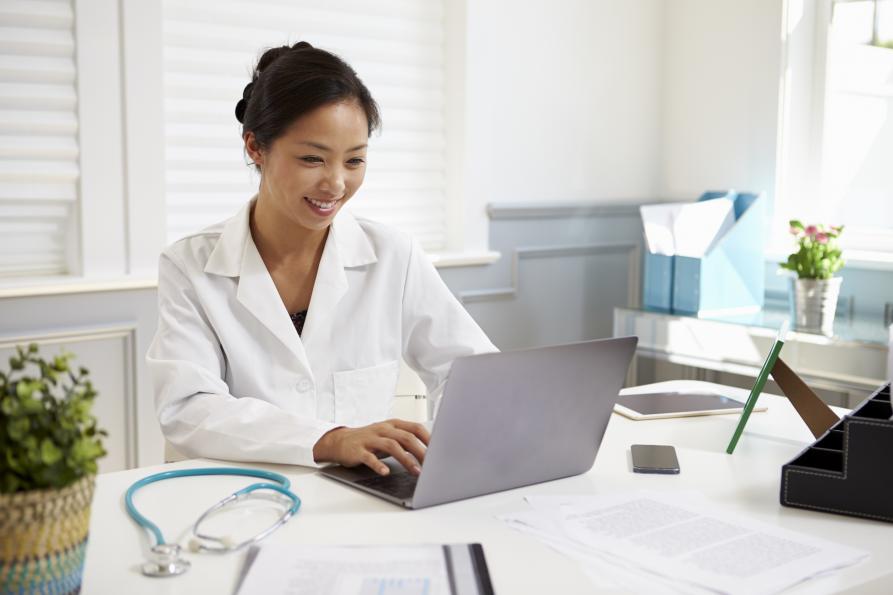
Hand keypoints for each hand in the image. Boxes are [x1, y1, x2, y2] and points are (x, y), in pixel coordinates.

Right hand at [313, 419, 429, 475]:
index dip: (428, 438)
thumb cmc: (369, 440)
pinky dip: (379, 465)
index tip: (440, 450)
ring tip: (416, 472)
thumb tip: (429, 453)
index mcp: (392, 424)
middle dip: (421, 451)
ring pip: (391, 446)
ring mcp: (370, 439)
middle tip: (432, 465)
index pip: (415, 428)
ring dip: (406, 459)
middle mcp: (383, 429)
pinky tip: (386, 472)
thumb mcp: (388, 436)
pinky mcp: (358, 450)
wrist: (339, 441)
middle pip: (406, 437)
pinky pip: (370, 457)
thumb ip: (405, 441)